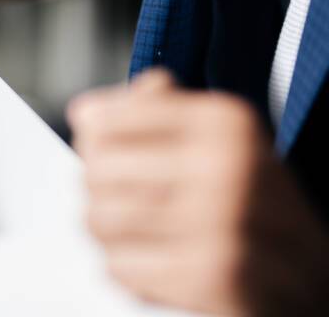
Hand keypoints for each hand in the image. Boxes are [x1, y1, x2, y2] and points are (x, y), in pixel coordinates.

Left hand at [69, 68, 328, 315]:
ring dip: (111, 235)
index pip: (107, 121)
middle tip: (125, 202)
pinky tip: (160, 263)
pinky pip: (122, 267)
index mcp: (225, 121)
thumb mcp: (219, 142)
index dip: (95, 143)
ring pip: (101, 220)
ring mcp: (222, 222)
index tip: (111, 153)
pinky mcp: (214, 276)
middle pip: (97, 170)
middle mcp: (227, 165)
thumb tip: (86, 111)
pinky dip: (130, 271)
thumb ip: (154, 115)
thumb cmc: (257, 207)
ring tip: (142, 235)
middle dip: (100, 192)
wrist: (316, 280)